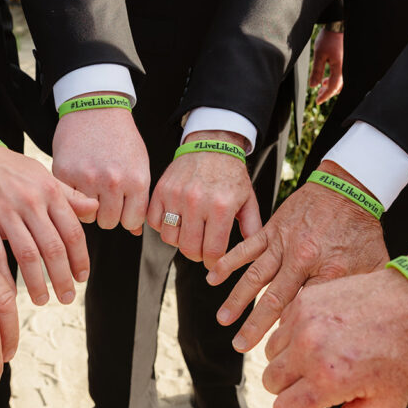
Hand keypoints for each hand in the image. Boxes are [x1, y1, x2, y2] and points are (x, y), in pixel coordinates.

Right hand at [0, 118, 97, 305]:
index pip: (72, 232)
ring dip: (36, 282)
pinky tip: (10, 293)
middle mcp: (30, 202)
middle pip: (52, 248)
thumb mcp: (43, 176)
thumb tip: (95, 209)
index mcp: (49, 192)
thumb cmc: (11, 169)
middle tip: (66, 297)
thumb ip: (69, 196)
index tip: (82, 278)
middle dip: (62, 277)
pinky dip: (3, 275)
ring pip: (26, 254)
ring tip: (42, 300)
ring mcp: (4, 212)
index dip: (80, 259)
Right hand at [52, 97, 149, 233]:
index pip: (131, 222)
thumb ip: (139, 199)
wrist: (95, 107)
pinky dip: (72, 197)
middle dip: (106, 213)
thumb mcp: (139, 165)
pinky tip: (78, 181)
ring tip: (91, 189)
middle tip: (104, 196)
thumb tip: (135, 232)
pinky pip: (69, 202)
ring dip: (89, 208)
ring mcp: (87, 178)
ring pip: (88, 217)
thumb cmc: (121, 137)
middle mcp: (113, 182)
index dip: (126, 216)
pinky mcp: (64, 173)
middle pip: (109, 222)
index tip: (122, 207)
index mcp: (136, 180)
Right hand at [147, 130, 260, 268]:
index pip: (212, 251)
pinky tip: (176, 220)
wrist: (212, 145)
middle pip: (189, 248)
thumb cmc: (232, 176)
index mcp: (221, 207)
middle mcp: (197, 201)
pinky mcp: (161, 190)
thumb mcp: (248, 201)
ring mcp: (176, 195)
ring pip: (169, 238)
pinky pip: (155, 222)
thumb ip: (252, 229)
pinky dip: (163, 226)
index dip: (212, 263)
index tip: (213, 262)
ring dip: (179, 241)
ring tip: (189, 232)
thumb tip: (251, 257)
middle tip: (202, 249)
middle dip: (197, 255)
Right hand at [208, 160, 387, 351]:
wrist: (349, 188)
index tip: (282, 349)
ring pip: (255, 277)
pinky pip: (247, 248)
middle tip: (240, 346)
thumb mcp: (374, 264)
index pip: (308, 308)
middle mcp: (303, 259)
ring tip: (223, 320)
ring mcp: (284, 244)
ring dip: (237, 300)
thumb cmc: (363, 229)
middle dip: (255, 326)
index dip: (292, 330)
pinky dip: (229, 262)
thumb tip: (355, 322)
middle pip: (275, 299)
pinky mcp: (272, 230)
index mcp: (330, 271)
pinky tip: (212, 277)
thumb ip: (363, 292)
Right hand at [262, 252, 407, 407]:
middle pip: (270, 382)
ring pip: (271, 355)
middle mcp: (309, 349)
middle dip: (287, 392)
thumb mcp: (388, 401)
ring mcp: (303, 322)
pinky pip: (280, 328)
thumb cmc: (402, 354)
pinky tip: (315, 340)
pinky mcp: (304, 302)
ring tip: (313, 363)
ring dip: (285, 364)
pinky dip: (291, 338)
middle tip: (310, 389)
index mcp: (328, 379)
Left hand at [310, 29, 343, 104]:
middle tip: (319, 97)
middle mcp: (345, 68)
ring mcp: (346, 65)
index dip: (325, 95)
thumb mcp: (319, 54)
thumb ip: (317, 71)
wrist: (338, 26)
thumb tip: (313, 86)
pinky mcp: (345, 62)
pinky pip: (341, 76)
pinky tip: (326, 79)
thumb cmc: (329, 38)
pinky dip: (334, 80)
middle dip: (328, 93)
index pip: (333, 87)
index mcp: (339, 67)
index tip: (318, 101)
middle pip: (338, 87)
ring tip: (322, 86)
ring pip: (340, 82)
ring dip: (331, 87)